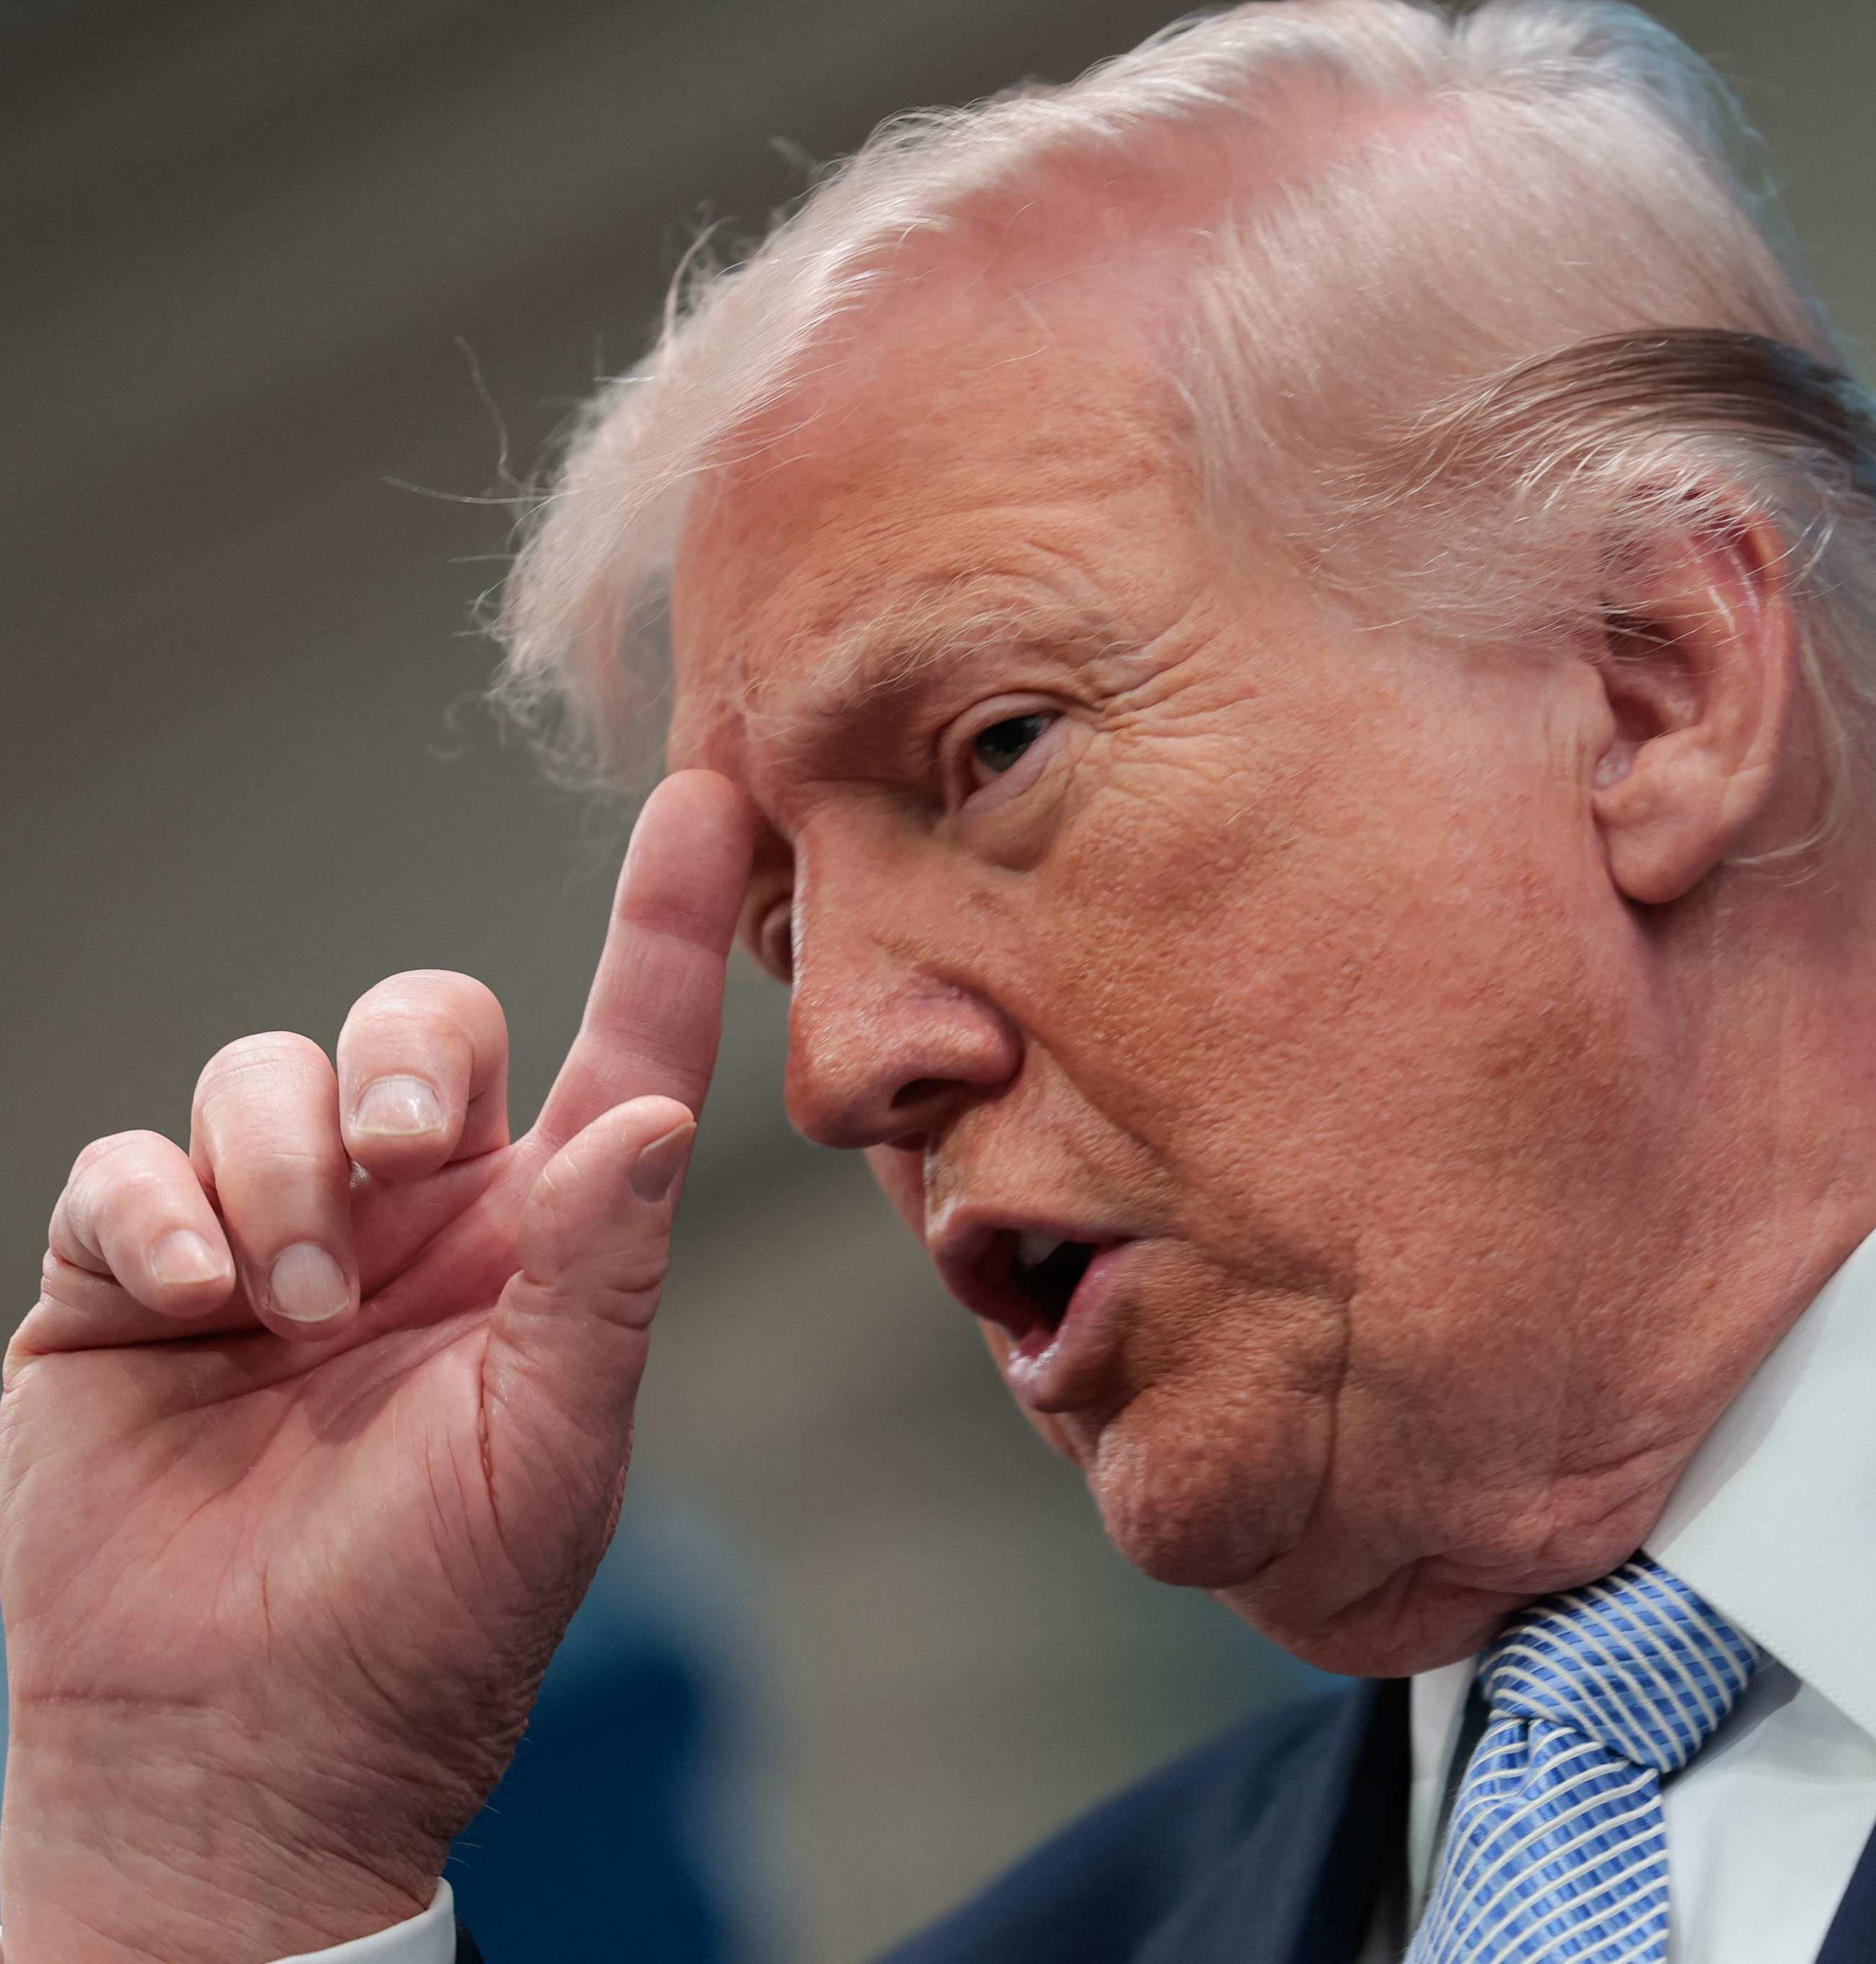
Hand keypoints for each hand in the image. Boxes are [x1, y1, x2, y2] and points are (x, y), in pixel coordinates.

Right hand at [0, 771, 750, 1961]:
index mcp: (541, 1243)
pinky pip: (129, 1164)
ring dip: (278, 1165)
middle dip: (402, 1057)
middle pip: (414, 1026)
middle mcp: (411, 1219)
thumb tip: (661, 1114)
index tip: (710, 798)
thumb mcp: (553, 1447)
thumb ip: (602, 1272)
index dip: (659, 925)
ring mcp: (264, 1242)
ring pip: (264, 1076)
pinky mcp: (126, 1283)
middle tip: (401, 1160)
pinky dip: (158, 1208)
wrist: (247, 1752)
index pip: (614, 1049)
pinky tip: (187, 1294)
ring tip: (291, 1304)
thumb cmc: (429, 1617)